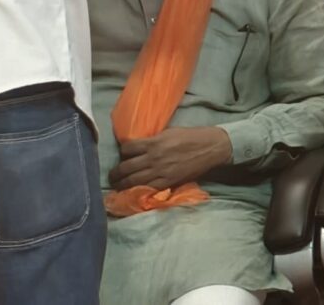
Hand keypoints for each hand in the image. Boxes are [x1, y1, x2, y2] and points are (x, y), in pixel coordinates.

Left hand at [108, 125, 231, 189]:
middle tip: (112, 175)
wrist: (212, 148)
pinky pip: (147, 188)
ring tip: (117, 185)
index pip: (127, 148)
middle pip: (125, 167)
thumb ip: (153, 140)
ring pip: (132, 180)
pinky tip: (132, 191)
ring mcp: (160, 171)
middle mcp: (153, 157)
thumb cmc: (192, 136)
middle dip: (115, 172)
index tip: (123, 155)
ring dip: (121, 184)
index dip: (123, 152)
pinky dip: (137, 190)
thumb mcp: (169, 132)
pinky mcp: (168, 181)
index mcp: (154, 142)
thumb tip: (139, 147)